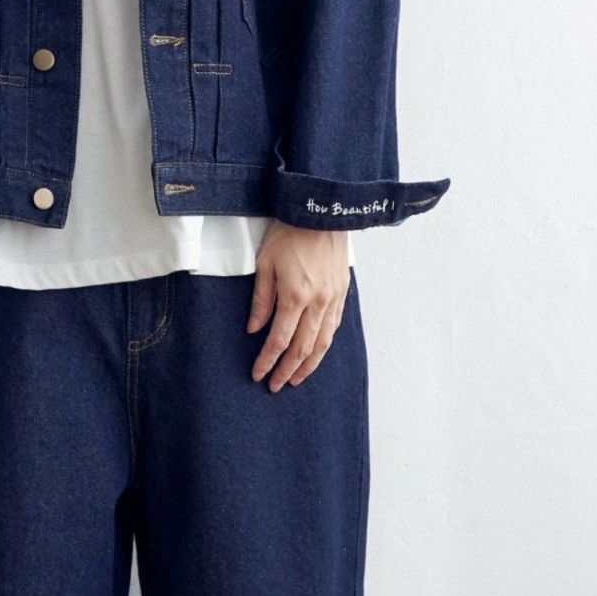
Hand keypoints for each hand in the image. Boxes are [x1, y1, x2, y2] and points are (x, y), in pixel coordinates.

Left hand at [247, 224, 350, 391]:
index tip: (258, 374)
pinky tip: (315, 354)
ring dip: (308, 365)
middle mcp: (317, 302)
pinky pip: (333, 327)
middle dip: (287, 370)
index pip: (279, 340)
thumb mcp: (264, 264)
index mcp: (295, 296)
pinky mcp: (341, 292)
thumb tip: (254, 330)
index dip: (268, 361)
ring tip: (296, 379)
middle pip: (302, 348)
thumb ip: (261, 300)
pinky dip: (323, 345)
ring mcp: (333, 298)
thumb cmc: (289, 232)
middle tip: (275, 386)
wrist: (320, 210)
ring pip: (322, 342)